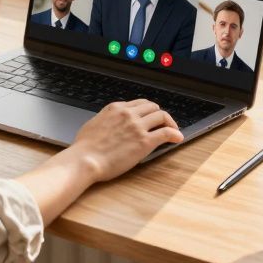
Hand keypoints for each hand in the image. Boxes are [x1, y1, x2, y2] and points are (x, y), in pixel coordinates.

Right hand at [69, 99, 183, 182]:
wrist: (85, 159)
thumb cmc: (84, 147)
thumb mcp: (94, 123)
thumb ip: (106, 119)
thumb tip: (111, 122)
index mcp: (115, 108)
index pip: (139, 103)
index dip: (148, 110)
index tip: (151, 117)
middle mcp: (128, 114)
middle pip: (153, 107)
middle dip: (159, 115)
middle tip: (163, 124)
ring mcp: (137, 127)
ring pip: (162, 116)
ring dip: (169, 123)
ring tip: (173, 131)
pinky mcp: (144, 141)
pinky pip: (166, 132)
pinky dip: (175, 134)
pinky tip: (178, 138)